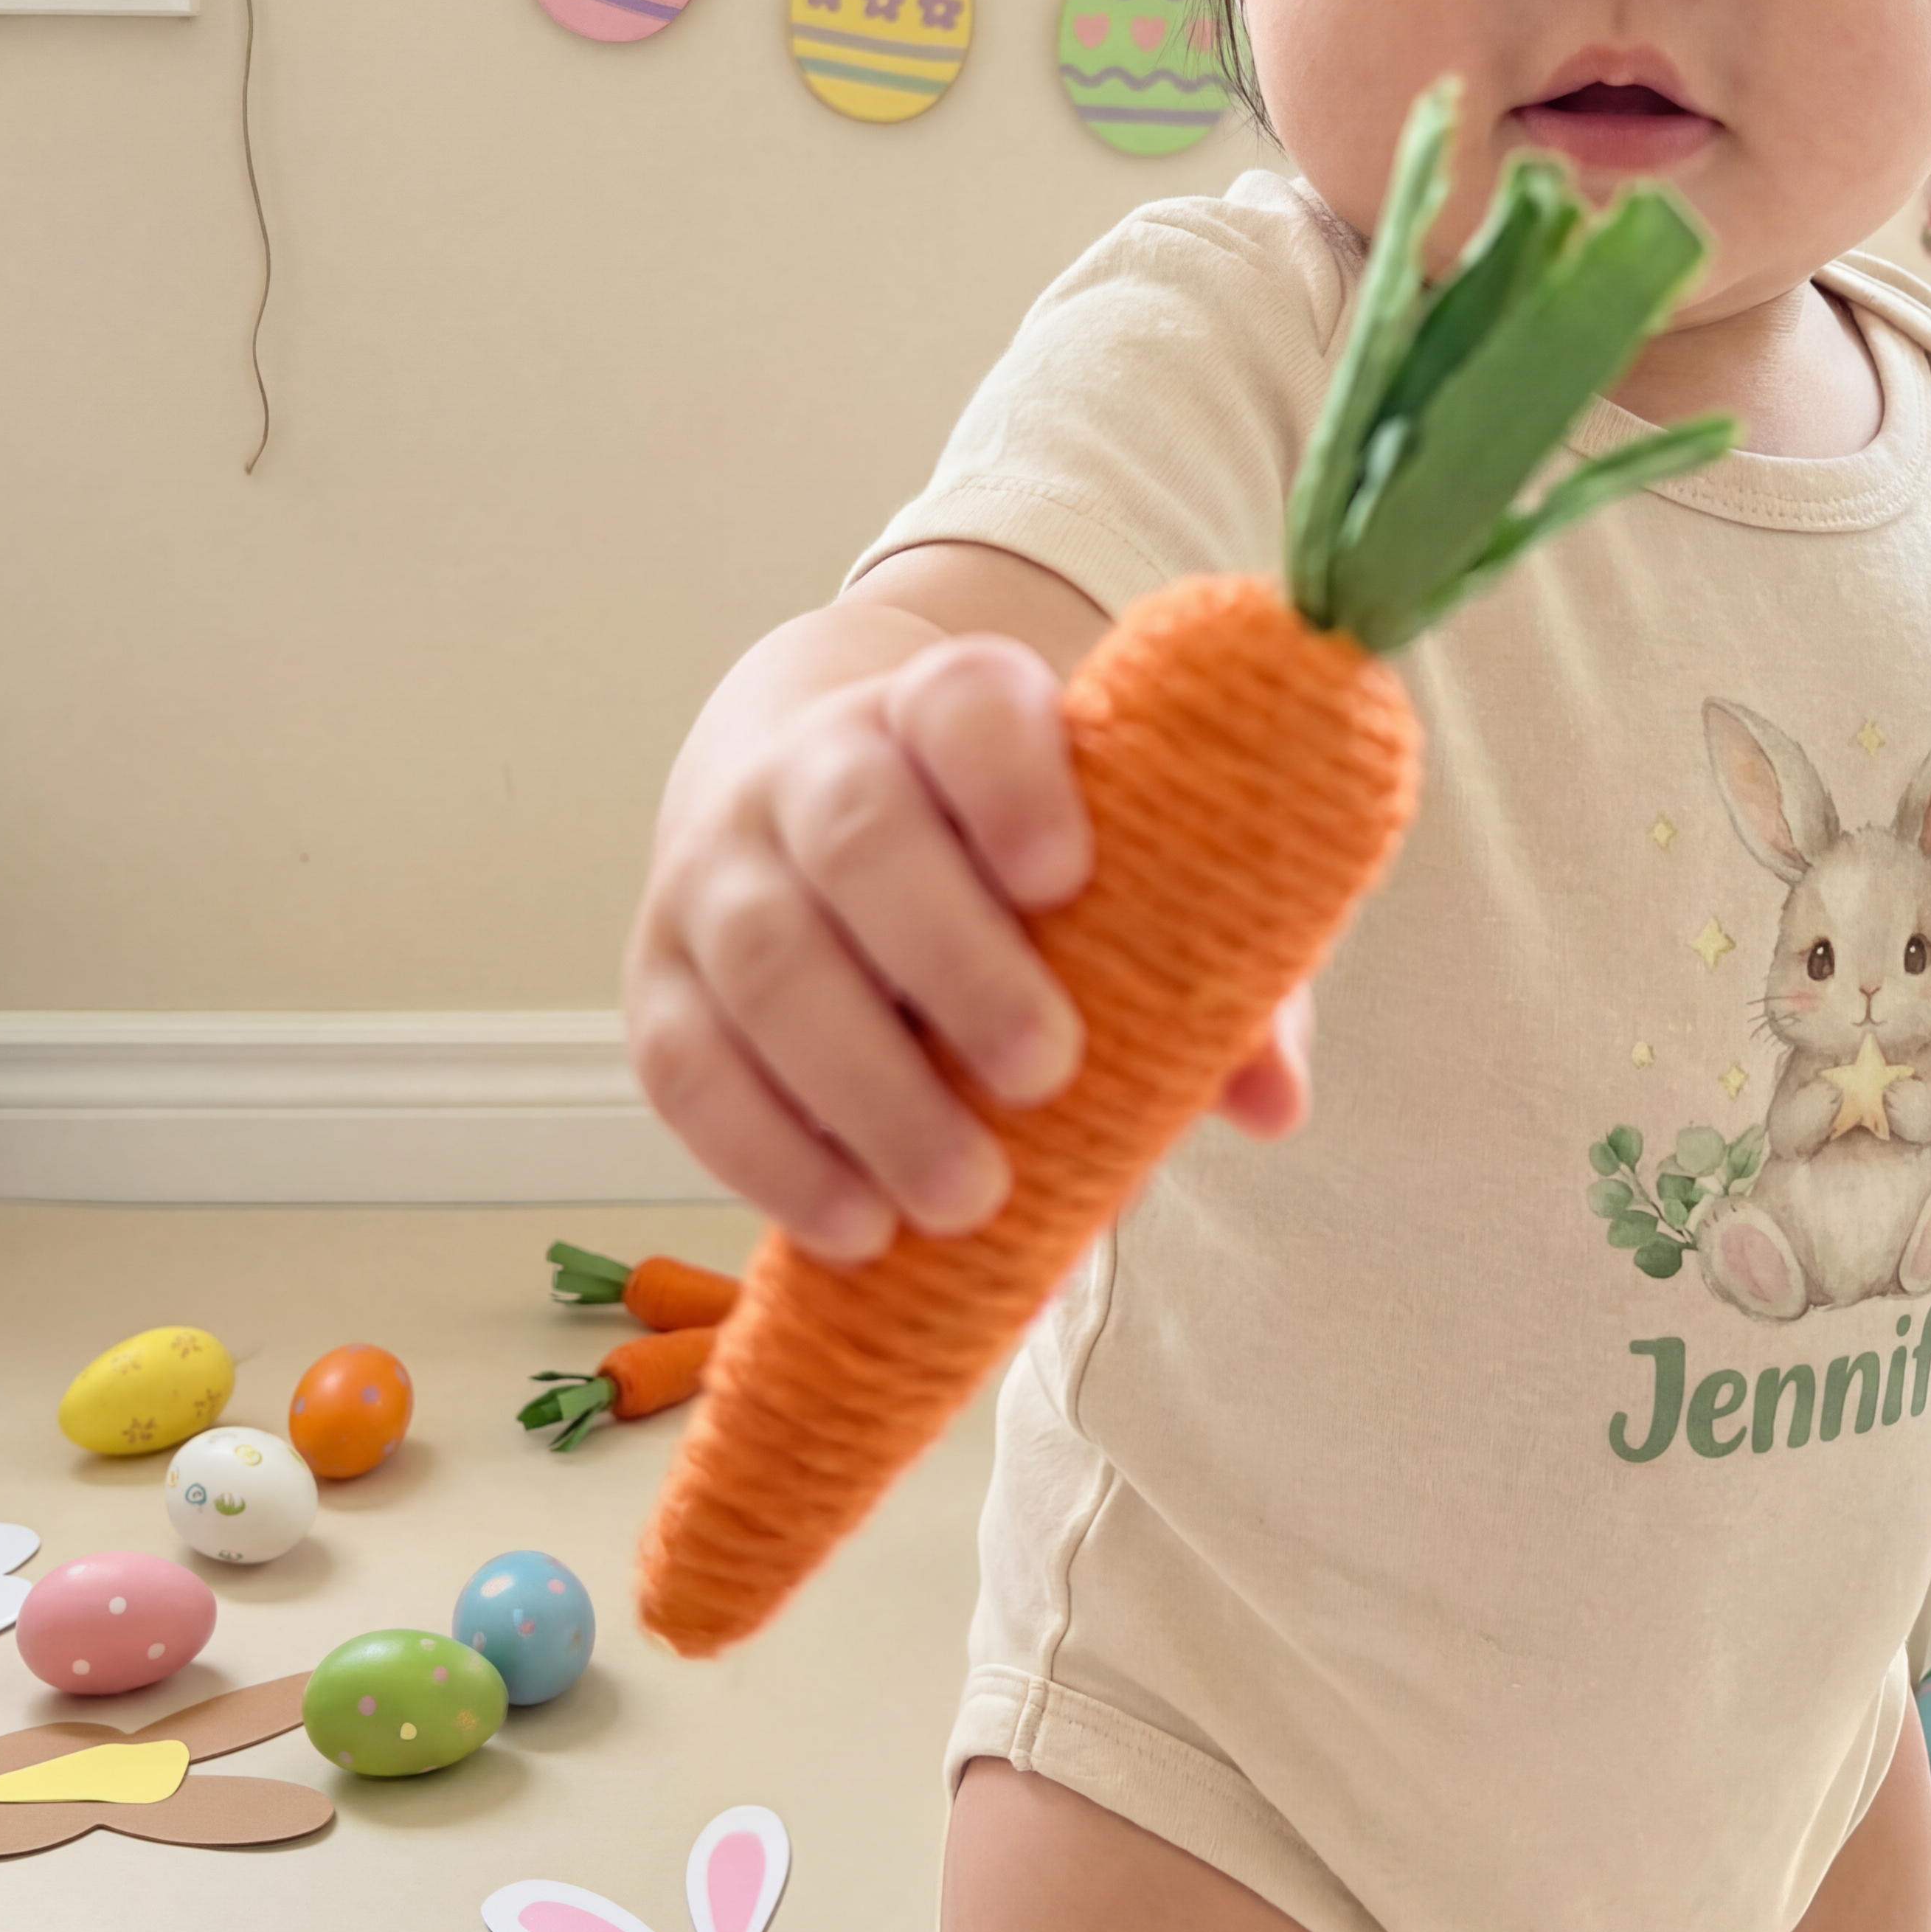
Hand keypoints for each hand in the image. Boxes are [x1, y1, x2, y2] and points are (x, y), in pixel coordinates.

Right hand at [625, 633, 1311, 1264]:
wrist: (814, 791)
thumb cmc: (1005, 852)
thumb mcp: (1110, 864)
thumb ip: (1207, 962)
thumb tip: (1274, 1101)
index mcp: (945, 708)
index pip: (967, 706)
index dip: (1011, 779)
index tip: (1069, 874)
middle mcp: (812, 765)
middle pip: (859, 838)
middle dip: (950, 961)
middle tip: (1043, 1073)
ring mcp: (718, 869)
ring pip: (766, 962)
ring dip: (864, 1090)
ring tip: (961, 1197)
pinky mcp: (656, 978)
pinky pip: (686, 1066)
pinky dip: (769, 1153)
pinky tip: (853, 1225)